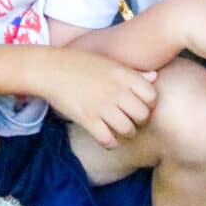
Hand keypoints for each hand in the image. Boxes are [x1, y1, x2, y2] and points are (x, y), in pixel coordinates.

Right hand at [41, 50, 158, 148]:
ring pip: (128, 130)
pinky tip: (106, 138)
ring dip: (126, 133)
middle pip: (142, 115)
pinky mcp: (87, 119)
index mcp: (123, 75)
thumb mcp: (109, 62)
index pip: (152, 96)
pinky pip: (108, 140)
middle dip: (139, 121)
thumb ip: (133, 72)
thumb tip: (155, 77)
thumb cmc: (80, 63)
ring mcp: (102, 106)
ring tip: (119, 130)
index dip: (149, 104)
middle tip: (131, 120)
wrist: (50, 68)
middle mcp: (116, 91)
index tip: (141, 105)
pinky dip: (110, 143)